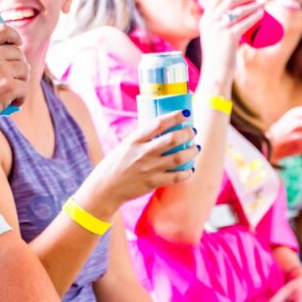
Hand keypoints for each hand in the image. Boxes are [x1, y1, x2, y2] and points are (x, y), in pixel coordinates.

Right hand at [0, 24, 29, 128]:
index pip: (2, 30)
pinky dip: (21, 96)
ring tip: (14, 90)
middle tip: (16, 75)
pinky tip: (14, 101)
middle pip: (17, 52)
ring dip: (22, 80)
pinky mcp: (8, 87)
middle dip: (19, 63)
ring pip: (24, 69)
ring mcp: (0, 70)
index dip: (13, 36)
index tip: (18, 42)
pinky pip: (25, 88)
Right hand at [77, 111, 197, 216]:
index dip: (175, 116)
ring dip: (192, 151)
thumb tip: (164, 129)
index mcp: (134, 140)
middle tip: (192, 131)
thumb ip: (143, 139)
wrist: (105, 188)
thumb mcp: (126, 146)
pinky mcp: (153, 183)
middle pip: (172, 139)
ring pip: (179, 157)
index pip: (158, 123)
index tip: (185, 113)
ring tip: (195, 148)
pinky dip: (187, 172)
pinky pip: (176, 176)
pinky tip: (190, 169)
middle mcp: (142, 153)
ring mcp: (149, 168)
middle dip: (187, 133)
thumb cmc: (115, 164)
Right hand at [196, 0, 261, 75]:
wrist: (215, 73)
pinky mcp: (229, 37)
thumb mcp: (214, 40)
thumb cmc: (217, 58)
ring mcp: (219, 29)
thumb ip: (224, 32)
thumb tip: (242, 27)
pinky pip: (245, 23)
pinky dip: (255, 16)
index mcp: (204, 21)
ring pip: (239, 11)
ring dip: (253, 5)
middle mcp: (210, 22)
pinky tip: (262, 13)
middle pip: (229, 1)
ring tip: (262, 4)